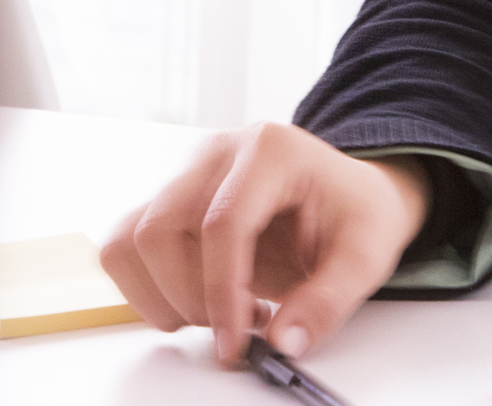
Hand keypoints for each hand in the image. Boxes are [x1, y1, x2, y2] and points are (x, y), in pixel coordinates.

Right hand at [100, 122, 430, 365]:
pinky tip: (193, 299)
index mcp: (271, 150)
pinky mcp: (168, 200)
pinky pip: (124, 245)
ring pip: (132, 238)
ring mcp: (187, 173)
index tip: (237, 341)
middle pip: (163, 228)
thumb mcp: (367, 254)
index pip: (223, 221)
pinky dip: (145, 287)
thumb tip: (284, 342)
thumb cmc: (355, 213)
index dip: (220, 291)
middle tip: (234, 327)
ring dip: (162, 294)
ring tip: (215, 312)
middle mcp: (219, 152)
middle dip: (191, 296)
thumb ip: (329, 300)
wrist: (349, 195)